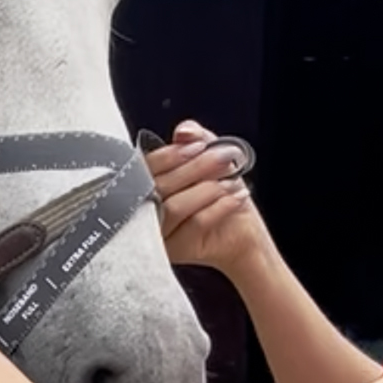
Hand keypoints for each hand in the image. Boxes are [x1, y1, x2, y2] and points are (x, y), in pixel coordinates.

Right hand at [146, 120, 272, 277]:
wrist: (240, 231)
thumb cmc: (220, 193)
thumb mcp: (210, 155)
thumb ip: (196, 138)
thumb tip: (184, 131)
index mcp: (144, 182)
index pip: (144, 166)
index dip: (170, 155)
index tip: (199, 146)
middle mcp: (143, 207)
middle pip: (158, 186)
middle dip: (196, 169)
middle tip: (225, 159)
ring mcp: (154, 232)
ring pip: (174, 206)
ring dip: (208, 190)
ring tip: (233, 181)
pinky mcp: (172, 250)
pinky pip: (193, 225)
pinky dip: (219, 207)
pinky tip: (237, 197)